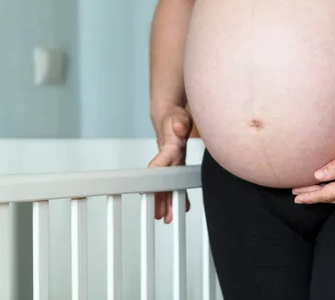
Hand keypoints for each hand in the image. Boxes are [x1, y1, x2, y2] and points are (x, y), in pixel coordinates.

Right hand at [148, 104, 192, 222]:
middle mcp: (169, 156)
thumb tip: (179, 125)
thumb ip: (180, 123)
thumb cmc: (174, 118)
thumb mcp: (179, 117)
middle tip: (160, 214)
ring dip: (166, 201)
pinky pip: (176, 182)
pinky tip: (182, 206)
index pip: (162, 161)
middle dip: (161, 197)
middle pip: (163, 180)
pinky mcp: (177, 163)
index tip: (152, 185)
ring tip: (167, 217)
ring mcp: (172, 162)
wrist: (170, 116)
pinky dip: (177, 194)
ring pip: (168, 184)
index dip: (157, 172)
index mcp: (169, 146)